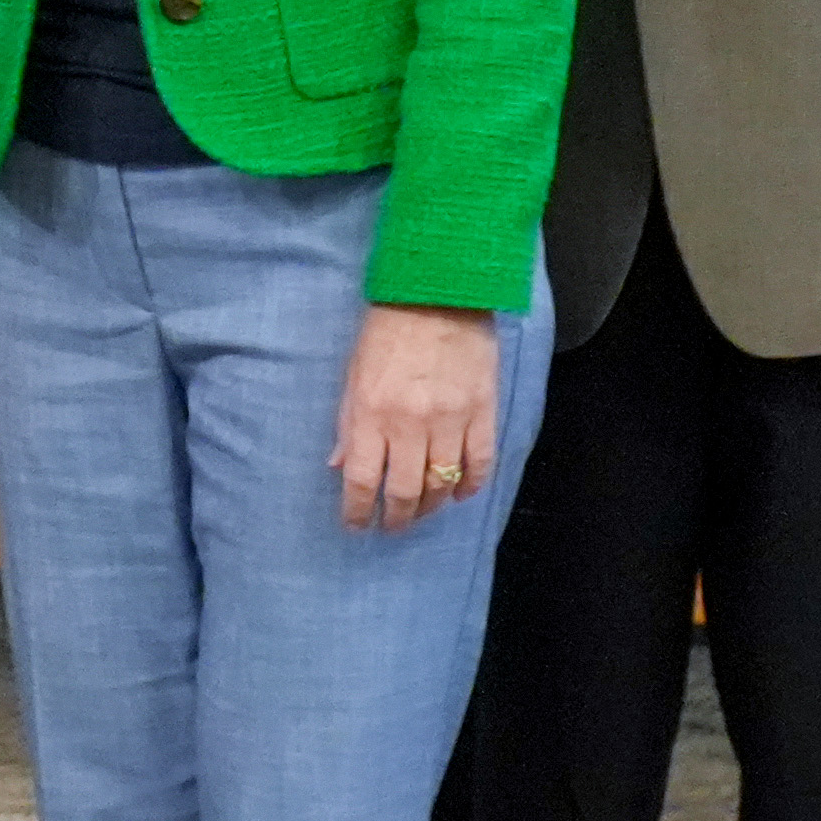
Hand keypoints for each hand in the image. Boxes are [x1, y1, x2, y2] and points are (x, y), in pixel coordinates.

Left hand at [331, 304, 505, 528]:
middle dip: (397, 518)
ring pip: (442, 483)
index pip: (362, 480)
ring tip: (422, 512)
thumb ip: (348, 424)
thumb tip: (339, 466)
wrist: (438, 293)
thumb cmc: (387, 331)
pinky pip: (480, 462)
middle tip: (393, 527)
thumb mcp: (353, 375)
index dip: (358, 511)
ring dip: (431, 506)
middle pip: (404, 491)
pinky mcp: (482, 411)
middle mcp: (410, 424)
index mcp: (371, 414)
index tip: (357, 525)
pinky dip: (470, 485)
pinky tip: (460, 494)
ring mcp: (450, 420)